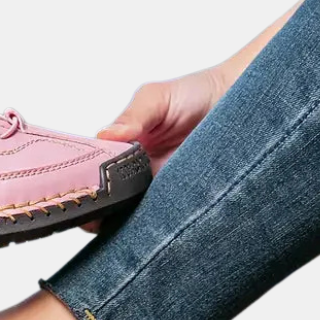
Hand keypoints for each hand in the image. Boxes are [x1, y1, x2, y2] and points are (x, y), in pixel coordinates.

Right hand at [81, 65, 228, 233]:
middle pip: (104, 197)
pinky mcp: (178, 201)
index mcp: (120, 145)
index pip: (90, 169)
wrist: (244, 101)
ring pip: (127, 212)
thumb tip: (103, 134)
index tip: (75, 190)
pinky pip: (157, 218)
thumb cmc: (197, 92)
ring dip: (118, 217)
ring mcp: (154, 188)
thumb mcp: (156, 97)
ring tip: (109, 221)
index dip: (79, 181)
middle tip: (90, 213)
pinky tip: (140, 227)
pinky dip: (147, 225)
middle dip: (94, 207)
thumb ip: (132, 115)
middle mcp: (133, 170)